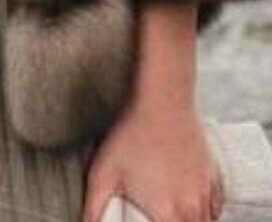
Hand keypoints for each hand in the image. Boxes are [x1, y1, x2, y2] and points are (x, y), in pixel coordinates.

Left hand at [82, 99, 224, 221]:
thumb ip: (94, 206)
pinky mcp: (214, 178)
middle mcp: (192, 209)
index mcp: (167, 214)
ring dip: (187, 221)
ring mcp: (206, 193)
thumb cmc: (133, 133)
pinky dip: (204, 212)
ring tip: (166, 210)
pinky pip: (214, 209)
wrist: (164, 100)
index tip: (144, 219)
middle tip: (152, 214)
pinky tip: (187, 205)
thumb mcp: (103, 171)